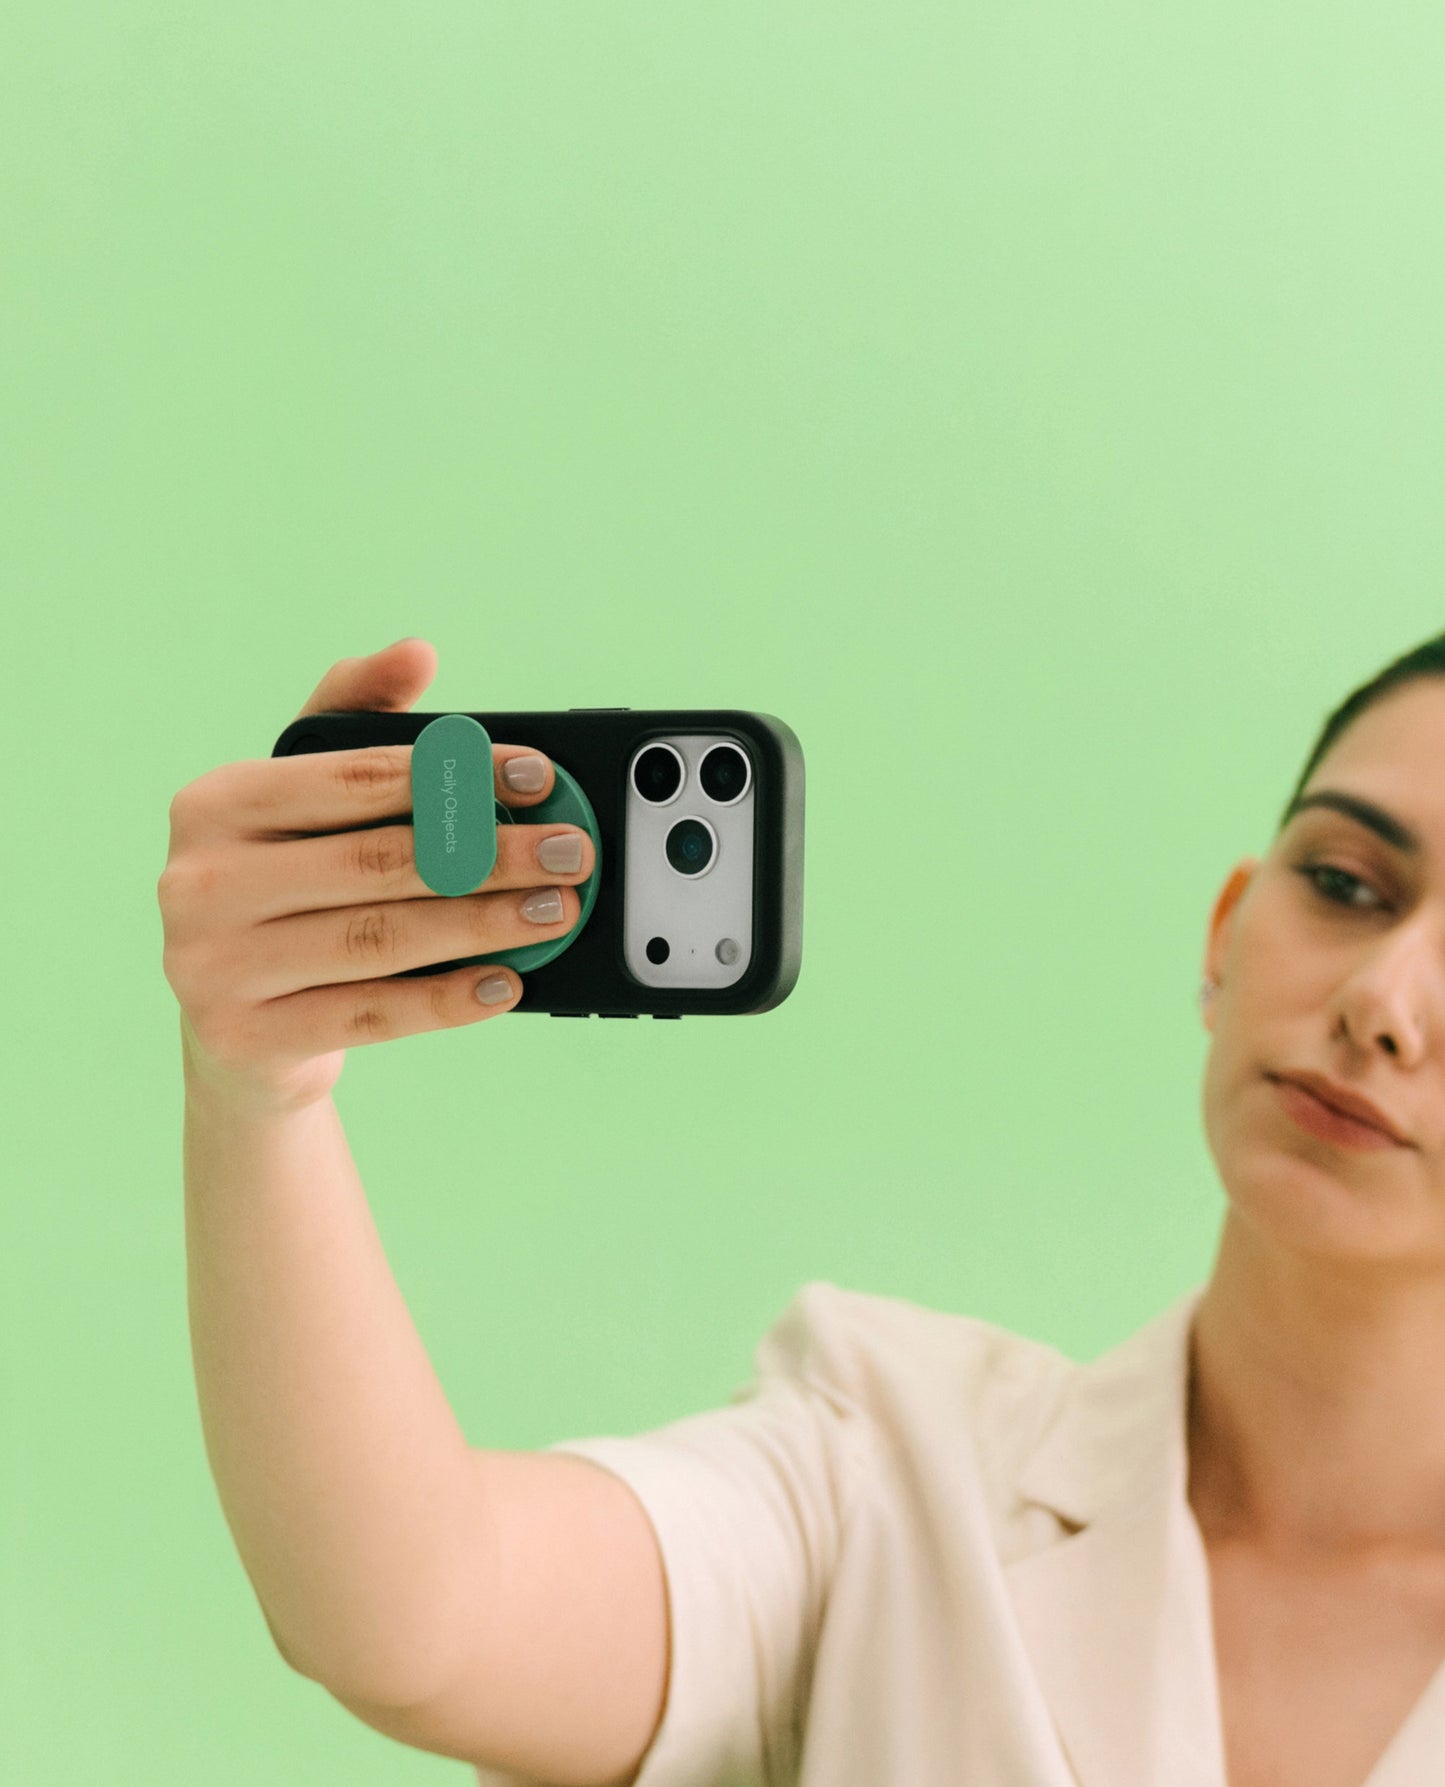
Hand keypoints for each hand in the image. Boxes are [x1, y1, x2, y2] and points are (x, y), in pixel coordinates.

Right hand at [157, 639, 594, 1115]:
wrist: (236, 1031)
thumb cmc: (287, 890)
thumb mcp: (307, 800)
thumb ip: (357, 719)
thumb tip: (415, 652)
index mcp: (216, 802)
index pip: (357, 779)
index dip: (457, 776)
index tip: (540, 778)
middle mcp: (198, 881)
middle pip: (377, 861)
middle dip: (491, 854)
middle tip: (570, 852)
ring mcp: (212, 965)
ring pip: (381, 938)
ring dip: (485, 924)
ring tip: (557, 911)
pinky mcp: (245, 1038)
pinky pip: (370, 1014)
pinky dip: (447, 998)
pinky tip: (506, 982)